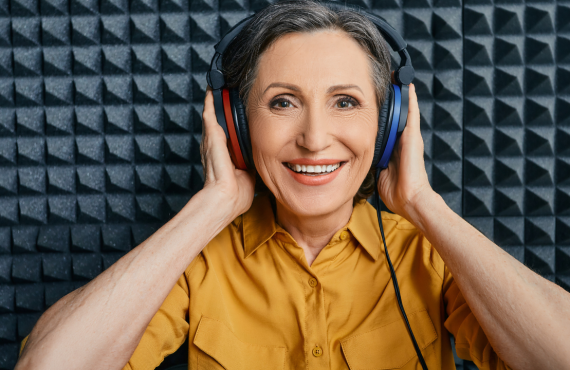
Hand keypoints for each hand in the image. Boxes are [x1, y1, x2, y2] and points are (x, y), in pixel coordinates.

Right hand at [199, 86, 255, 218]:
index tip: (233, 111)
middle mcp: (215, 147)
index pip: (226, 134)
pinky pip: (209, 115)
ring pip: (212, 116)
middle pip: (217, 122)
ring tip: (217, 86)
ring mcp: (212, 141)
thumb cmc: (236, 194)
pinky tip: (213, 90)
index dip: (228, 122)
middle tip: (223, 91)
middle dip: (219, 107)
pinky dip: (211, 102)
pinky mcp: (211, 138)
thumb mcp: (249, 176)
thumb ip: (253, 165)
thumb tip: (264, 160)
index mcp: (224, 155)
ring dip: (214, 101)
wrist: (226, 199)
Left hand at [377, 80, 434, 222]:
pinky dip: (410, 100)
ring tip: (397, 77)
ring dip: (401, 95)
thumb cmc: (396, 190)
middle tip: (386, 81)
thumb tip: (358, 157)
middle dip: (391, 99)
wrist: (410, 199)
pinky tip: (407, 86)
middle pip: (396, 114)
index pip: (387, 125)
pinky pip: (412, 115)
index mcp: (394, 148)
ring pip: (404, 111)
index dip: (381, 112)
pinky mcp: (414, 138)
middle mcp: (403, 140)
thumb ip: (373, 160)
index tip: (374, 99)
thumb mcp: (379, 171)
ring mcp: (410, 138)